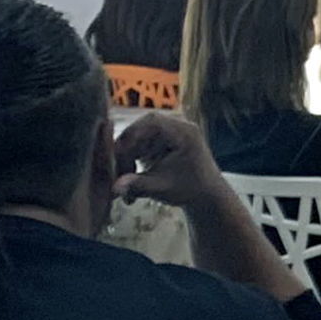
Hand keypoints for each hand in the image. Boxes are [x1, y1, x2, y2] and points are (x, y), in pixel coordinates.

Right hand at [110, 110, 227, 207]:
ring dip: (127, 155)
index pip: (151, 122)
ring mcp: (170, 132)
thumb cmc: (190, 191)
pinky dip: (132, 158)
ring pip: (138, 136)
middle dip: (126, 148)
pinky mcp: (162, 140)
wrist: (206, 196)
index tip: (116, 155)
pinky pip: (140, 143)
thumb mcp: (163, 188)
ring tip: (124, 176)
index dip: (130, 136)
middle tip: (116, 167)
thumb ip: (138, 185)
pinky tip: (130, 175)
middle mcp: (178, 126)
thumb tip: (114, 188)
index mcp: (184, 132)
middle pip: (142, 127)